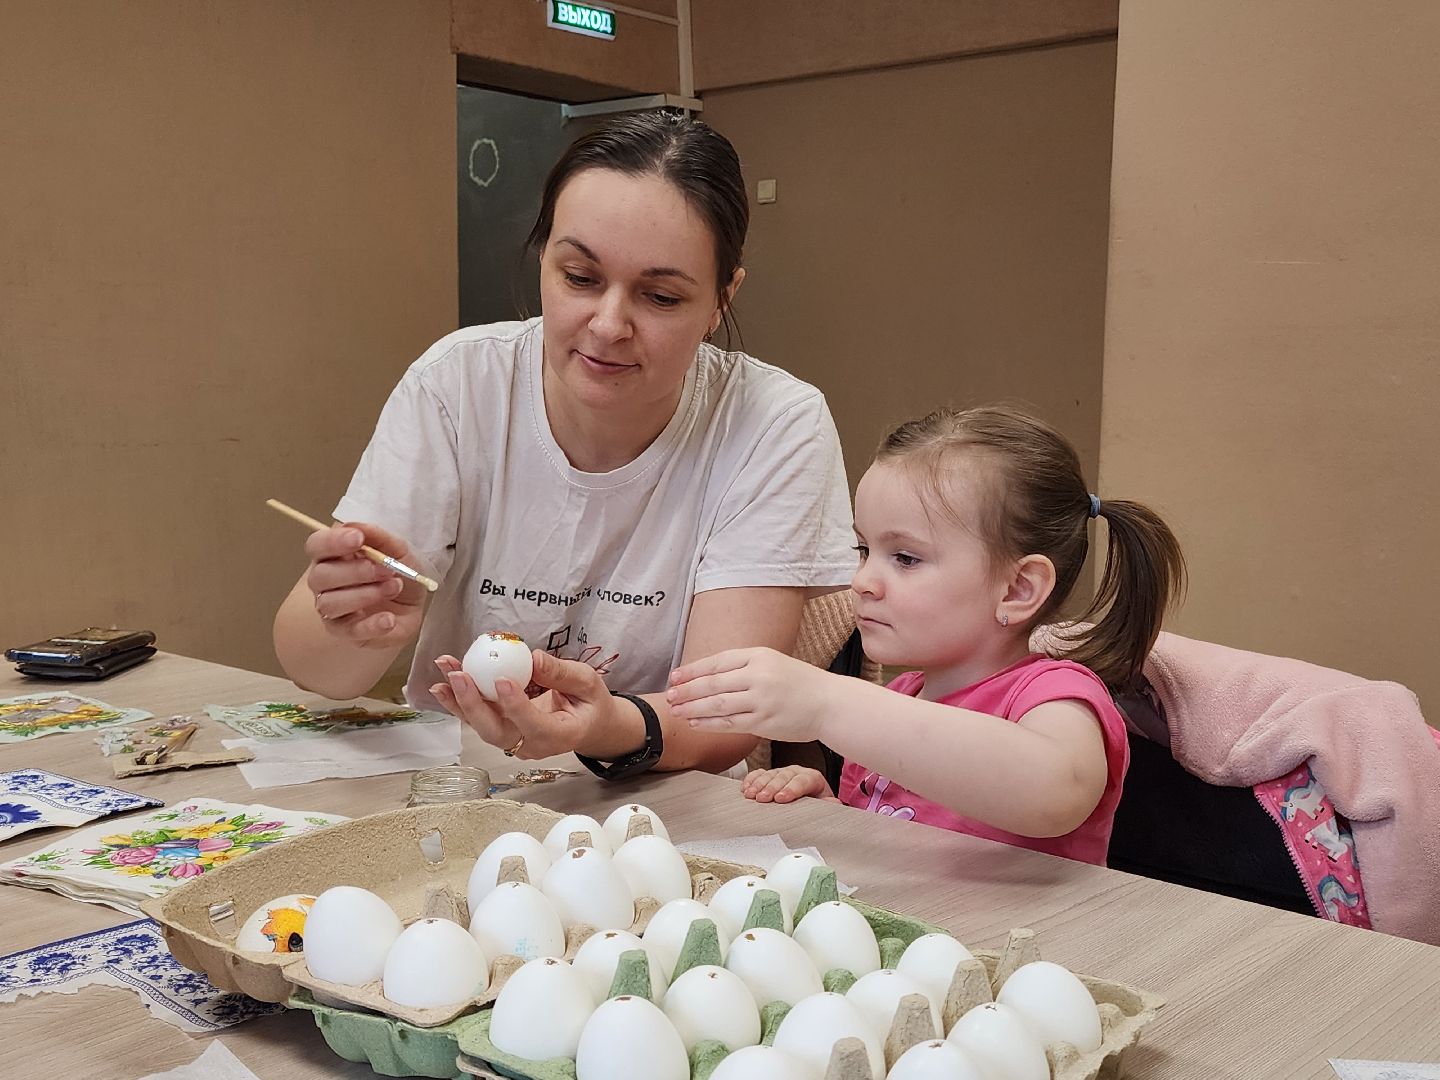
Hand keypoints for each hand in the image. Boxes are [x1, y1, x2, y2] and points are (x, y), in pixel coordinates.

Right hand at [304, 522, 426, 647]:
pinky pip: (350, 631)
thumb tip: (357, 526)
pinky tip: (388, 619)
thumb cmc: (398, 573)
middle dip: (356, 571)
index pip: (316, 545)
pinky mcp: (346, 632)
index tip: (358, 539)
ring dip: (365, 595)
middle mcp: (325, 582)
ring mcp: (332, 609)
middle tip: (387, 569)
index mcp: (333, 555)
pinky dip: (371, 625)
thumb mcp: (399, 550)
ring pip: (330, 603)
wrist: (413, 606)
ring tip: (394, 588)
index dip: (332, 541)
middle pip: (320, 576)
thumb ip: (379, 538)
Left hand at [431, 650, 621, 759]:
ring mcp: (514, 740)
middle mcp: (532, 745)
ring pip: (481, 726)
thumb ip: (562, 673)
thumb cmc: (590, 703)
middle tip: (459, 676)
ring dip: (459, 699)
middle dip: (474, 705)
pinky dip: (459, 700)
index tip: (502, 679)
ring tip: (445, 672)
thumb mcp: (588, 683)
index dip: (516, 705)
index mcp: (560, 736)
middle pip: (497, 733)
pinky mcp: (502, 729)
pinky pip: (478, 718)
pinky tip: (443, 681)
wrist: (588, 724)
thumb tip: (532, 658)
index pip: (534, 725)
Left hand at [666, 647, 834, 742]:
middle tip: (669, 696)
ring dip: (693, 709)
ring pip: (718, 704)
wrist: (829, 703)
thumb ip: (744, 667)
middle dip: (687, 691)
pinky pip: (730, 723)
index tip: (674, 677)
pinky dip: (709, 723)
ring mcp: (762, 699)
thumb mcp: (773, 663)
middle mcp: (759, 675)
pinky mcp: (764, 721)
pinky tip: (696, 724)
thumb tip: (708, 675)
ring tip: (676, 711)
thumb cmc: (799, 683)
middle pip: (713, 683)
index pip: (718, 661)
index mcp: (759, 655)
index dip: (693, 670)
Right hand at [741, 766, 834, 803]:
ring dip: (758, 784)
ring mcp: (782, 772)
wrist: (810, 797)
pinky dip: (751, 780)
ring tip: (751, 795)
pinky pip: (759, 773)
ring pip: (769, 774)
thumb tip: (834, 802)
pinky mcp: (770, 775)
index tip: (781, 798)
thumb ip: (828, 804)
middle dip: (771, 787)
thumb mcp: (824, 803)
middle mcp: (796, 772)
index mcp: (812, 778)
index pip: (802, 781)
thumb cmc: (815, 802)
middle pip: (783, 777)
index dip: (791, 789)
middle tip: (762, 798)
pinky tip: (745, 788)